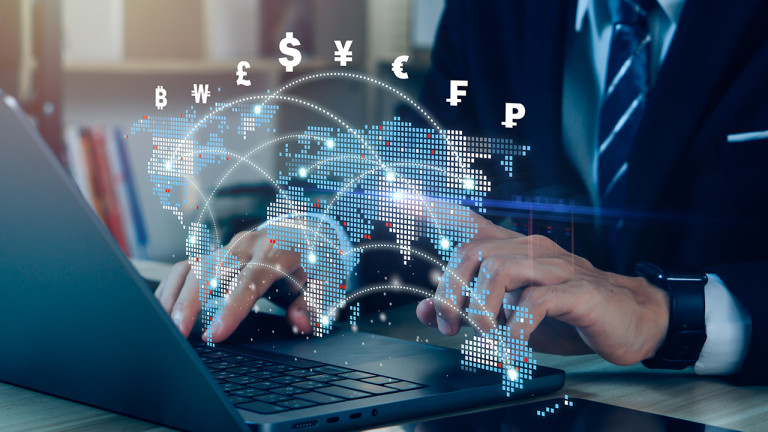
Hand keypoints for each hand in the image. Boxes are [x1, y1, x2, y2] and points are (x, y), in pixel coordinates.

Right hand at [155, 230, 311, 341]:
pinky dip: (171, 291)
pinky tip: (164, 314)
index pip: (249, 280)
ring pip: (192, 268)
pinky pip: (185, 269)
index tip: (214, 335)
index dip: (230, 308)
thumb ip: (313, 303)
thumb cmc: (312, 261)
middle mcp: (247, 246)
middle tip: (177, 333)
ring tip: (164, 328)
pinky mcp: (214, 255)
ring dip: (173, 297)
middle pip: (210, 270)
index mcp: (276, 251)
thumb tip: (300, 321)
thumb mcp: (325, 281)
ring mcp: (227, 248)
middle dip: (189, 302)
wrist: (304, 233)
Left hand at [415, 211, 669, 365]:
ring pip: (500, 269)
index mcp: (513, 250)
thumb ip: (468, 308)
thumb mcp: (509, 316)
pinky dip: (517, 325)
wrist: (630, 321)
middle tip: (449, 326)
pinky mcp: (579, 291)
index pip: (470, 224)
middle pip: (473, 252)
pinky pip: (536, 301)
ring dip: (481, 307)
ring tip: (484, 334)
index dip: (435, 212)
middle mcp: (531, 250)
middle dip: (451, 292)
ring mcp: (556, 267)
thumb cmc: (566, 316)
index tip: (404, 201)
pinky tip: (515, 342)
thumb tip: (425, 309)